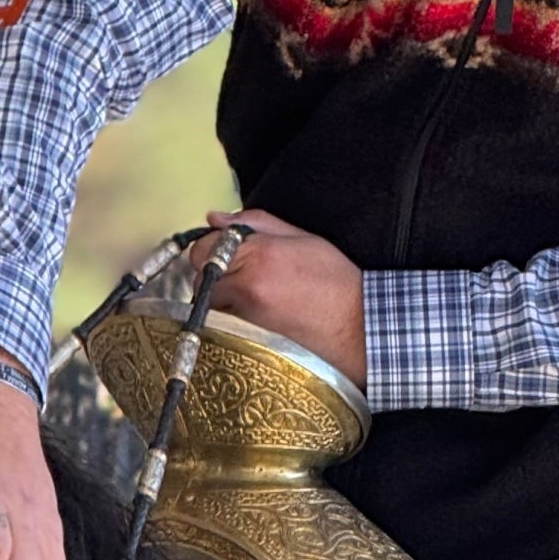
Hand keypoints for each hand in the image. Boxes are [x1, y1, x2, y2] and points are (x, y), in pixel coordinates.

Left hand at [190, 211, 367, 385]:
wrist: (359, 328)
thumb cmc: (336, 283)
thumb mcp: (303, 239)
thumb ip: (256, 223)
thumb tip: (216, 219)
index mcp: (260, 253)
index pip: (203, 247)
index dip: (210, 249)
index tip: (224, 255)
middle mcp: (247, 284)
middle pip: (199, 279)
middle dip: (214, 277)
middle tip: (241, 280)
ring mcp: (246, 316)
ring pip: (208, 306)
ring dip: (220, 302)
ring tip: (253, 302)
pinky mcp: (248, 341)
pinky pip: (221, 328)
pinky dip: (230, 322)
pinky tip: (256, 319)